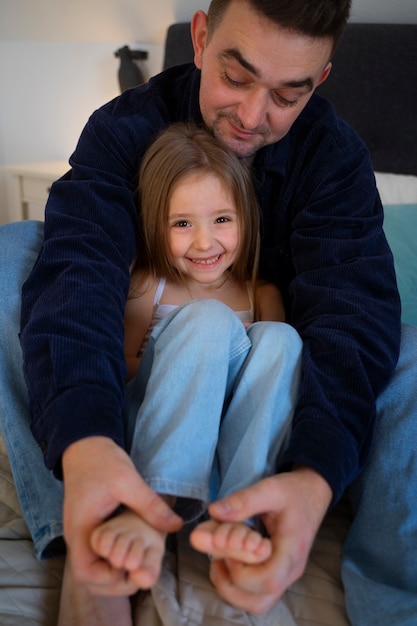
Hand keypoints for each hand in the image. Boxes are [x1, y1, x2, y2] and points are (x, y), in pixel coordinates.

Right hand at [61, 436, 182, 594]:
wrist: (85, 444)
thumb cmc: (101, 461)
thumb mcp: (128, 480)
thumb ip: (150, 505)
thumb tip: (176, 526)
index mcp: (81, 530)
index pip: (87, 573)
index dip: (110, 579)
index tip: (133, 568)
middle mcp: (78, 537)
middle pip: (91, 576)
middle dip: (116, 580)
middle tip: (142, 570)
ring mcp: (83, 533)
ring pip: (96, 565)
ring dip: (116, 569)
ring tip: (142, 561)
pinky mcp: (91, 527)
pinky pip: (100, 552)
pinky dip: (115, 556)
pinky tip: (135, 548)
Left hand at [207, 467, 331, 614]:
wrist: (314, 492)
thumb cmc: (293, 491)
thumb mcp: (270, 488)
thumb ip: (243, 501)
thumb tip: (213, 511)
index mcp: (292, 550)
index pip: (267, 580)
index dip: (240, 569)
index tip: (229, 544)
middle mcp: (290, 571)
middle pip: (258, 601)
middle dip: (229, 583)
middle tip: (217, 555)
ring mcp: (285, 576)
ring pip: (256, 603)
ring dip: (231, 589)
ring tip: (220, 561)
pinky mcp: (279, 573)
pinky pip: (257, 594)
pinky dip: (237, 586)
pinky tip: (228, 560)